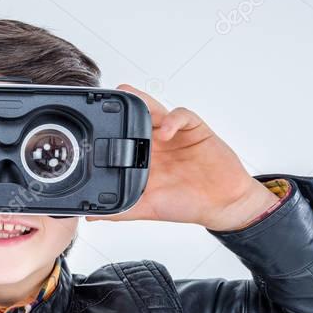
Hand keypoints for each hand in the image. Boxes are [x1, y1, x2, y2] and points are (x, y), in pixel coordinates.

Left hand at [86, 84, 280, 230]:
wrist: (222, 204)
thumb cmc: (186, 204)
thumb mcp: (148, 209)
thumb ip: (120, 211)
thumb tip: (90, 216)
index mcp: (143, 157)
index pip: (122, 136)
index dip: (109, 127)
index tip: (93, 123)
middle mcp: (156, 142)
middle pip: (137, 117)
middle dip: (125, 106)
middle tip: (111, 97)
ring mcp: (175, 134)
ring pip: (156, 110)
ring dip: (144, 102)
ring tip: (131, 98)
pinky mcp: (195, 129)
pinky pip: (182, 116)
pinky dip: (173, 119)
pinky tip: (165, 131)